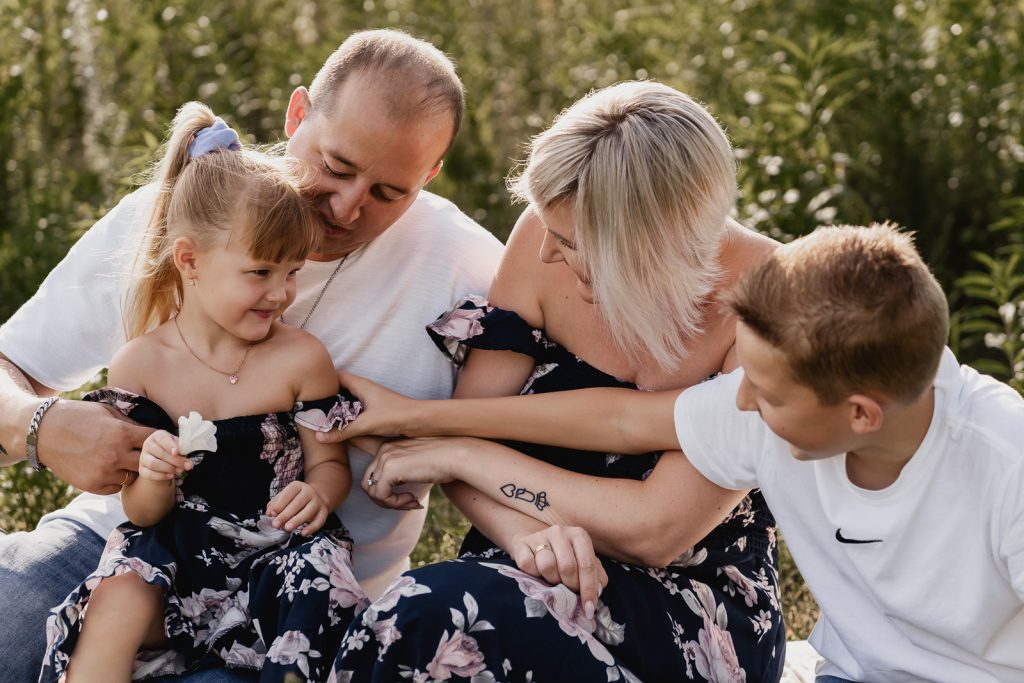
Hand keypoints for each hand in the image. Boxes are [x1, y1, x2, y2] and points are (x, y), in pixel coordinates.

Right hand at [37, 399, 154, 493]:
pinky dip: (117, 480)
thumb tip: (152, 432)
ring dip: (132, 470)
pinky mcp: (92, 485)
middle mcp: (116, 455)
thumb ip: (130, 424)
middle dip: (151, 458)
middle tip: (146, 455)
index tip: (161, 441)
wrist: (42, 432)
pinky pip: (116, 487)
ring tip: (123, 460)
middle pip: (149, 463)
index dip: (161, 440)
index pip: (156, 440)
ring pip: (133, 477)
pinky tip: (110, 469)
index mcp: (122, 433)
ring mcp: (104, 473)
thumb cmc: (77, 417)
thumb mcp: (107, 412)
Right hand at [138, 430, 191, 480]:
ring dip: (169, 468)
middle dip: (176, 461)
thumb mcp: (178, 445)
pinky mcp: (142, 470)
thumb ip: (182, 450)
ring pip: (154, 464)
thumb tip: (185, 460)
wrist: (163, 461)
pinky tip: (171, 475)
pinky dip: (162, 476)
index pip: (163, 439)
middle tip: (187, 466)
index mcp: (157, 436)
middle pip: (161, 453)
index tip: (177, 452)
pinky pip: (150, 474)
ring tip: (180, 470)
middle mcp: (148, 445)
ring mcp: (143, 458)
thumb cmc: (172, 450)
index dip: (170, 446)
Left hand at [267, 481, 329, 535]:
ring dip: (297, 520)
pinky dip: (312, 528)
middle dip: (285, 514)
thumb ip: (275, 504)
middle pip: (298, 503)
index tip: (271, 514)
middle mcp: (309, 492)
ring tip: (287, 528)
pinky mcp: (324, 512)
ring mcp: (317, 502)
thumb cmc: (295, 499)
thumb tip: (269, 513)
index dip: (279, 504)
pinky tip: (303, 533)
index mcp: (297, 486)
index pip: (288, 494)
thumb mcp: (284, 497)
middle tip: (275, 525)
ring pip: (309, 511)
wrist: (317, 497)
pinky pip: (319, 521)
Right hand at [315, 371, 419, 443]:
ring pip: (347, 401)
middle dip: (326, 398)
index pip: (336, 376)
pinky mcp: (374, 410)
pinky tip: (339, 426)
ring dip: (336, 409)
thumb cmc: (396, 415)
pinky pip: (355, 411)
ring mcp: (369, 400)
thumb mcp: (366, 424)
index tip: (308, 389)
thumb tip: (319, 436)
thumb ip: (342, 431)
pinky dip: (346, 416)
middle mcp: (364, 389)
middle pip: (339, 389)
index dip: (322, 380)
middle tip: (309, 407)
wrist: (421, 421)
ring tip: (319, 418)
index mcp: (361, 385)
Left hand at [362, 436, 469, 509]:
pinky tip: (414, 500)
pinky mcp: (390, 469)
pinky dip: (395, 504)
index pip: (373, 473)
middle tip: (409, 501)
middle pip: (369, 483)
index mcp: (389, 446)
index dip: (385, 489)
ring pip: (372, 491)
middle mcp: (384, 449)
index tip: (406, 494)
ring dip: (391, 503)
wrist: (458, 455)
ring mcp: (385, 458)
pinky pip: (381, 496)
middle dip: (387, 498)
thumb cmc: (445, 461)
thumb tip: (391, 493)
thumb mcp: (417, 463)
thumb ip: (401, 471)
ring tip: (412, 502)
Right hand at [510, 525, 607, 612]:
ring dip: (551, 581)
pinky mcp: (522, 544)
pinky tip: (537, 574)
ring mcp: (539, 536)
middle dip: (570, 586)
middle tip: (569, 593)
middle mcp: (560, 532)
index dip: (589, 589)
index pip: (588, 564)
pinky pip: (528, 565)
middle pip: (567, 567)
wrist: (534, 543)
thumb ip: (595, 575)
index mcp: (579, 535)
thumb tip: (597, 592)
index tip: (588, 609)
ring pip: (547, 566)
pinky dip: (533, 574)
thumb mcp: (582, 561)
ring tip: (553, 581)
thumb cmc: (563, 556)